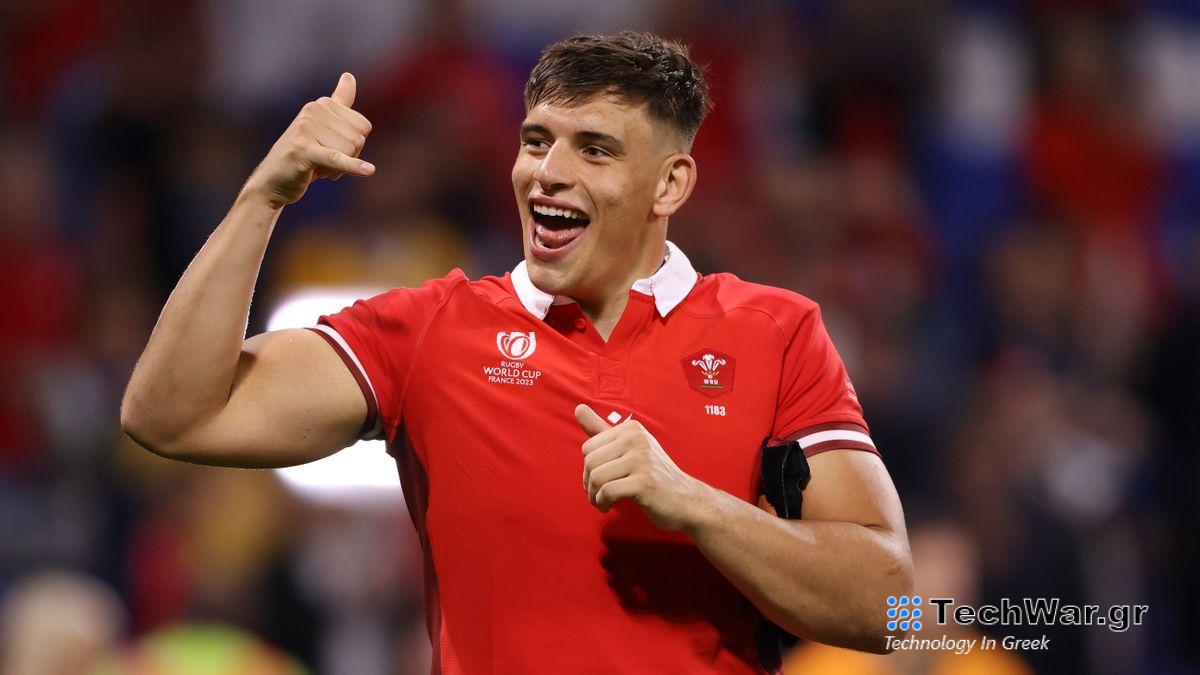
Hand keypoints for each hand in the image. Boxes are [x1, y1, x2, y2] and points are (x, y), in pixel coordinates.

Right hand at [244, 72, 374, 208]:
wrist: (272, 181)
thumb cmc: (303, 155)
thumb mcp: (323, 127)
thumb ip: (339, 102)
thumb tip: (349, 75)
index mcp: (321, 104)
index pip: (363, 127)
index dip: (353, 147)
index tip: (332, 150)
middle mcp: (313, 110)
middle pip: (358, 139)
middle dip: (347, 157)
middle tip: (323, 162)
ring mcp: (306, 128)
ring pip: (349, 151)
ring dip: (337, 168)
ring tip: (316, 167)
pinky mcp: (303, 149)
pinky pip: (337, 157)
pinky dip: (353, 166)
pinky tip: (368, 170)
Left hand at [576, 404, 709, 530]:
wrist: (686, 499)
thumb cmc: (654, 475)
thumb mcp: (629, 448)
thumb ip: (602, 429)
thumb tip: (578, 408)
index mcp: (631, 429)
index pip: (588, 447)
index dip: (589, 467)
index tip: (600, 480)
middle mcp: (637, 439)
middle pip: (590, 462)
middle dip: (589, 483)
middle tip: (599, 494)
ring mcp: (642, 460)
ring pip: (596, 477)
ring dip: (594, 496)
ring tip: (602, 502)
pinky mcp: (644, 482)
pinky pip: (607, 491)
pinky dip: (602, 502)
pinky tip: (609, 506)